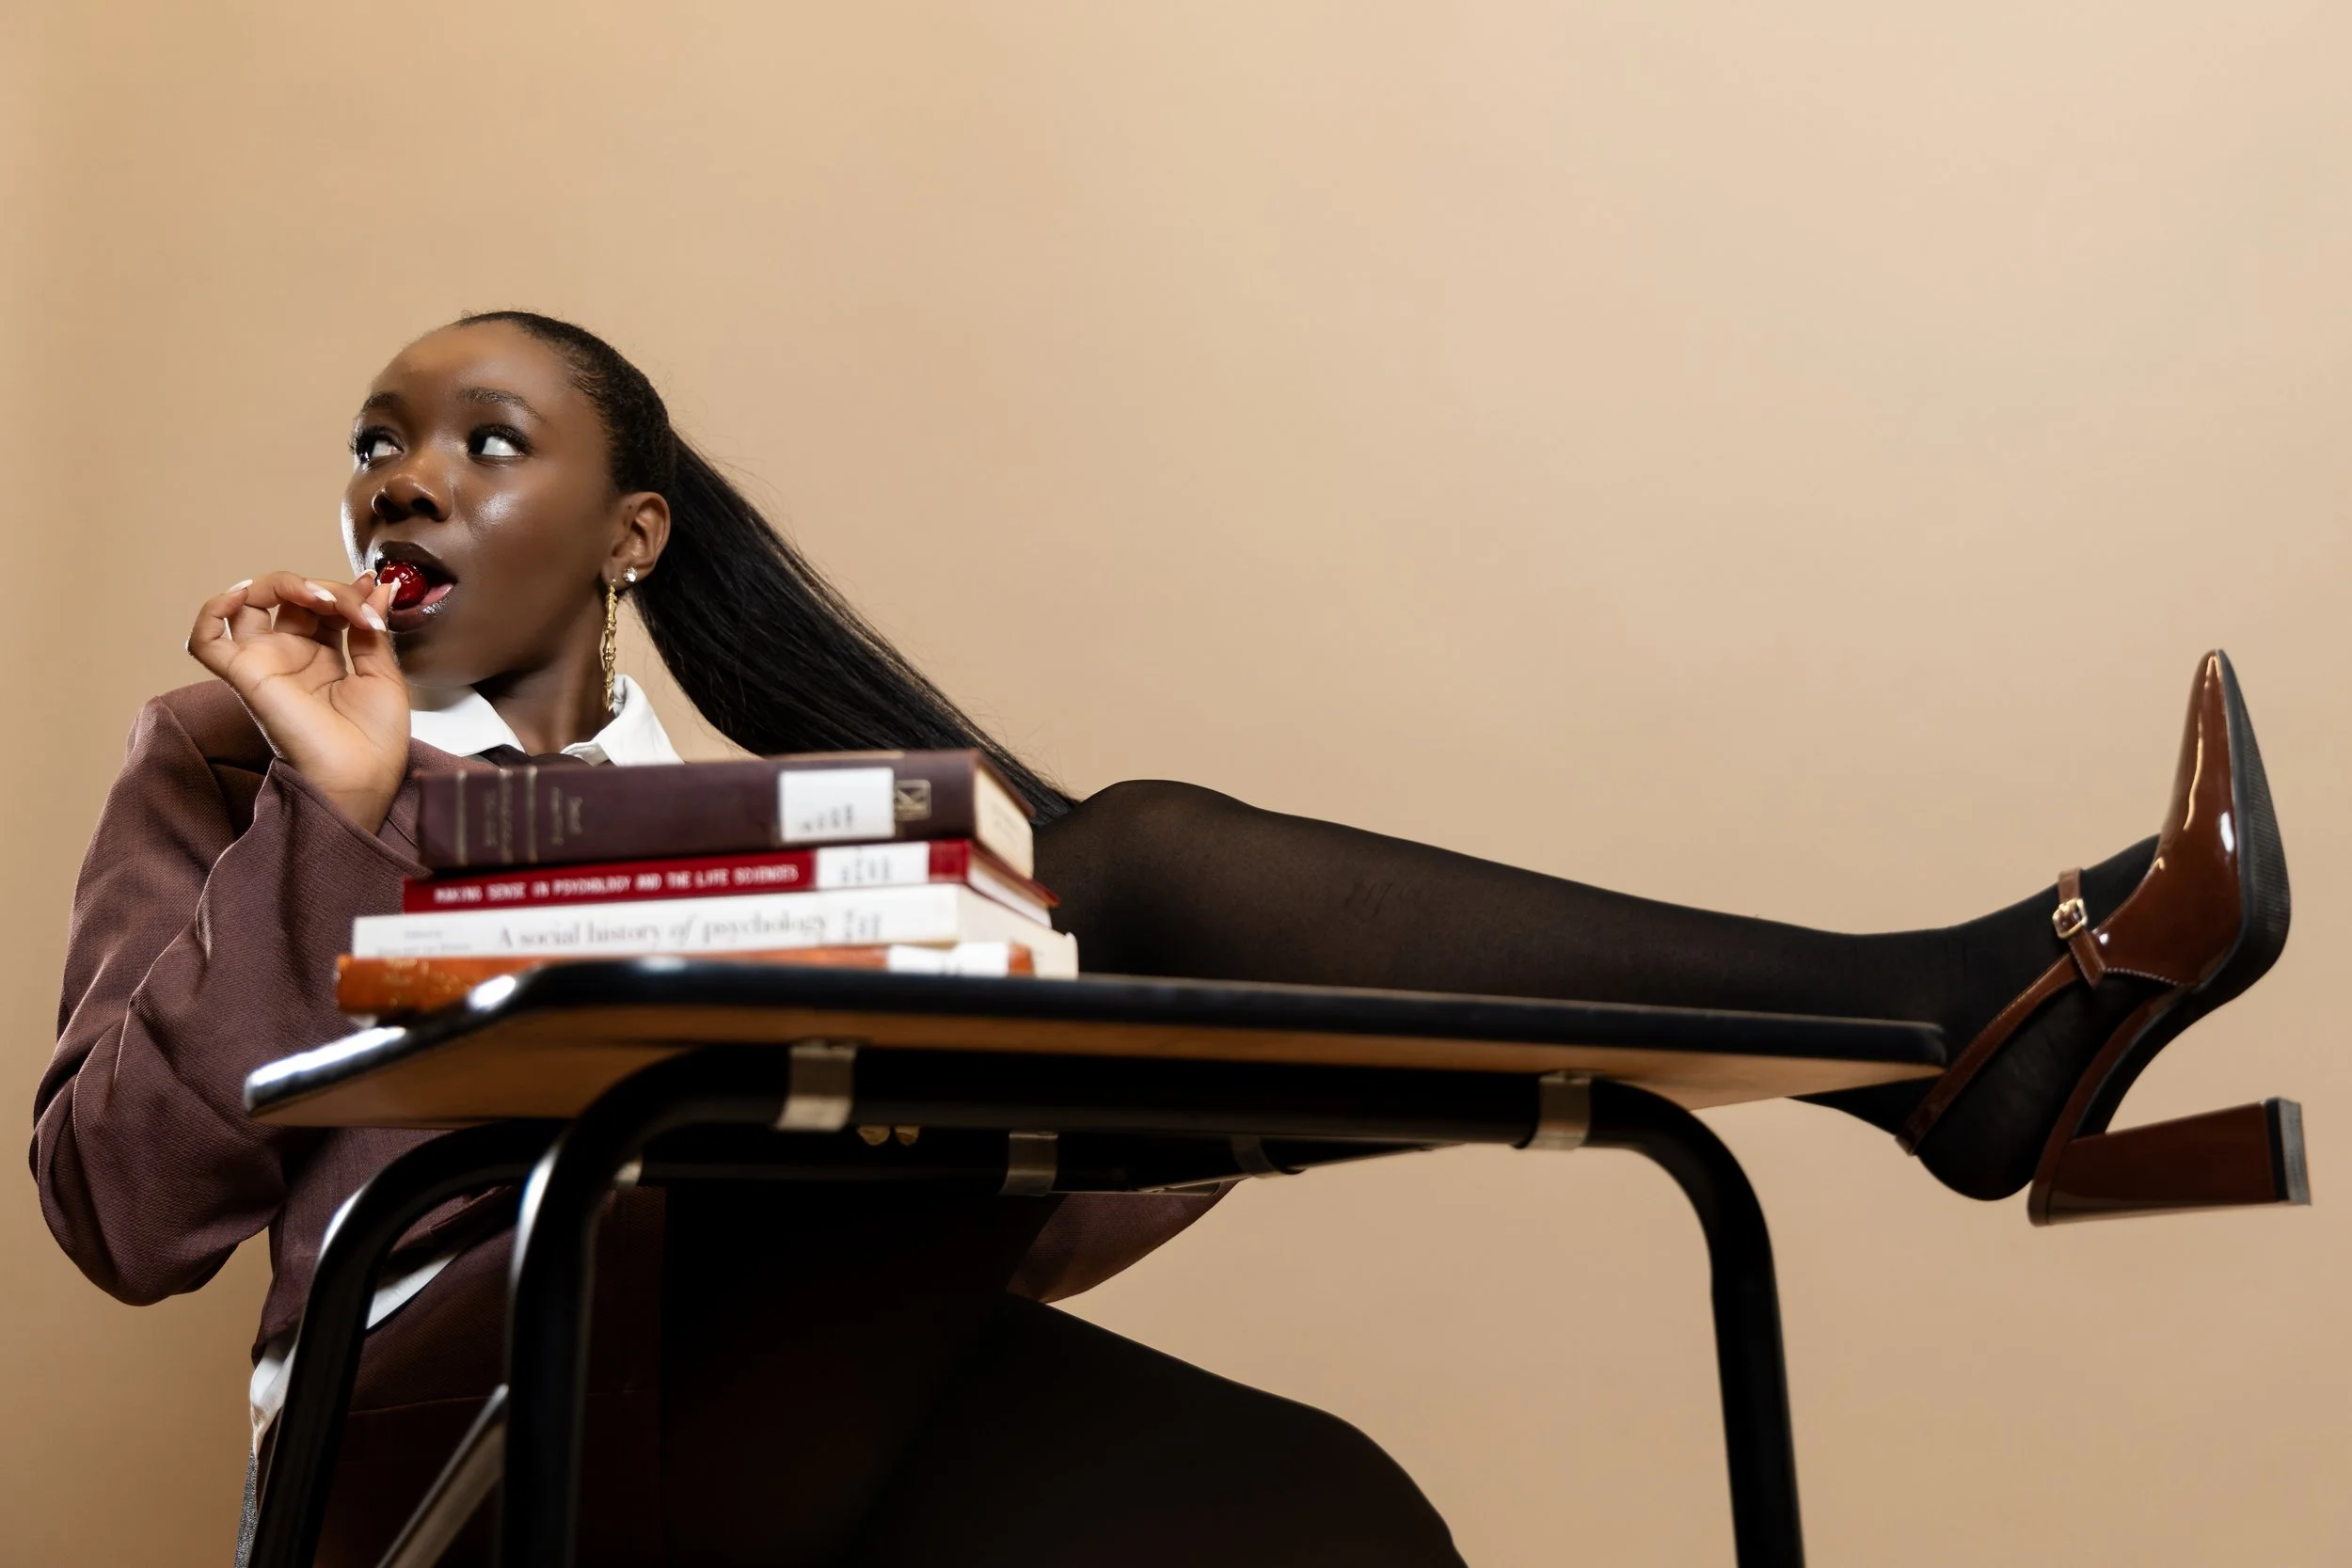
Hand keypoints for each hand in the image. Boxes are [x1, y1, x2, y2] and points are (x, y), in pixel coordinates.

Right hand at [188, 571, 408, 832]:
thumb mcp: (384, 674)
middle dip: (326, 588)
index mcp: (323, 657)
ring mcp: (265, 662)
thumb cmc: (375, 741)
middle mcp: (290, 656)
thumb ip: (372, 628)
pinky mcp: (244, 675)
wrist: (361, 778)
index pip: (323, 604)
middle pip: (291, 596)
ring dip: (284, 584)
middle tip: (355, 608)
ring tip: (320, 599)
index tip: (378, 595)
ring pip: (251, 601)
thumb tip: (378, 585)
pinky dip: (212, 610)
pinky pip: (204, 640)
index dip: (347, 592)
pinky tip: (242, 596)